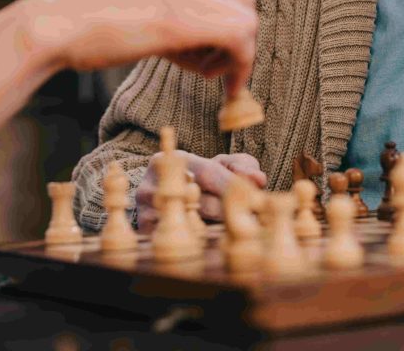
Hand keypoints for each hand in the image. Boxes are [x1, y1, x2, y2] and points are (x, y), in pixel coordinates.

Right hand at [20, 0, 257, 97]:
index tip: (219, 56)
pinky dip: (236, 67)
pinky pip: (237, 40)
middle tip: (215, 68)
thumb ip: (179, 16)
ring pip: (247, 23)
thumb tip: (205, 43)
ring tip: (202, 71)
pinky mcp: (179, 21)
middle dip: (241, 40)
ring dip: (236, 56)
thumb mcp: (148, 10)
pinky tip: (210, 79)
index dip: (235, 27)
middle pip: (246, 4)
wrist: (60, 25)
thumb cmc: (97, 25)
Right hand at [135, 151, 266, 231]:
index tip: (256, 199)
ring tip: (234, 234)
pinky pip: (175, 242)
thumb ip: (242, 167)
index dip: (234, 186)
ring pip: (188, 225)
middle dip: (228, 212)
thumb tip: (258, 179)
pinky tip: (210, 244)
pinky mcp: (145, 232)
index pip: (209, 173)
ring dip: (214, 232)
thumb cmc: (204, 178)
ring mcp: (146, 209)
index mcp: (174, 159)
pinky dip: (196, 245)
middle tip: (252, 221)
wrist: (170, 194)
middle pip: (199, 202)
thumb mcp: (223, 165)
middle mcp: (155, 181)